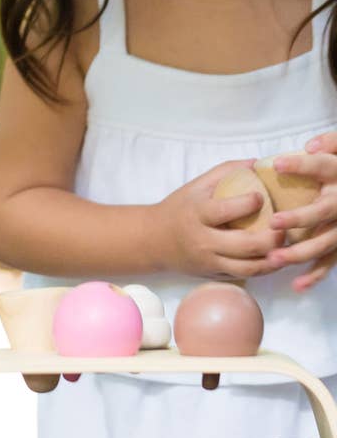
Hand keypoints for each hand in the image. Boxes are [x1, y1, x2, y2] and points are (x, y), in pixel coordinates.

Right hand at [154, 159, 282, 280]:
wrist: (153, 240)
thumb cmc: (179, 208)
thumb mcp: (195, 186)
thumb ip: (224, 172)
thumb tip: (255, 162)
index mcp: (197, 214)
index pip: (225, 211)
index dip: (248, 204)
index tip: (261, 197)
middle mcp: (203, 240)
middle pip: (244, 244)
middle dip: (271, 237)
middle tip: (283, 227)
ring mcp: (209, 261)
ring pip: (249, 267)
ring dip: (272, 258)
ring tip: (284, 247)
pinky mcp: (214, 275)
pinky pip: (244, 275)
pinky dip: (263, 269)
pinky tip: (274, 259)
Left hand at [266, 142, 336, 290]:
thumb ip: (331, 142)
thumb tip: (309, 145)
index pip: (323, 168)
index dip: (302, 166)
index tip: (278, 163)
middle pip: (323, 212)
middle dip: (300, 219)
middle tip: (274, 223)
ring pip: (325, 243)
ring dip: (301, 252)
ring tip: (274, 258)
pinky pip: (331, 262)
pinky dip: (315, 275)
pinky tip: (297, 285)